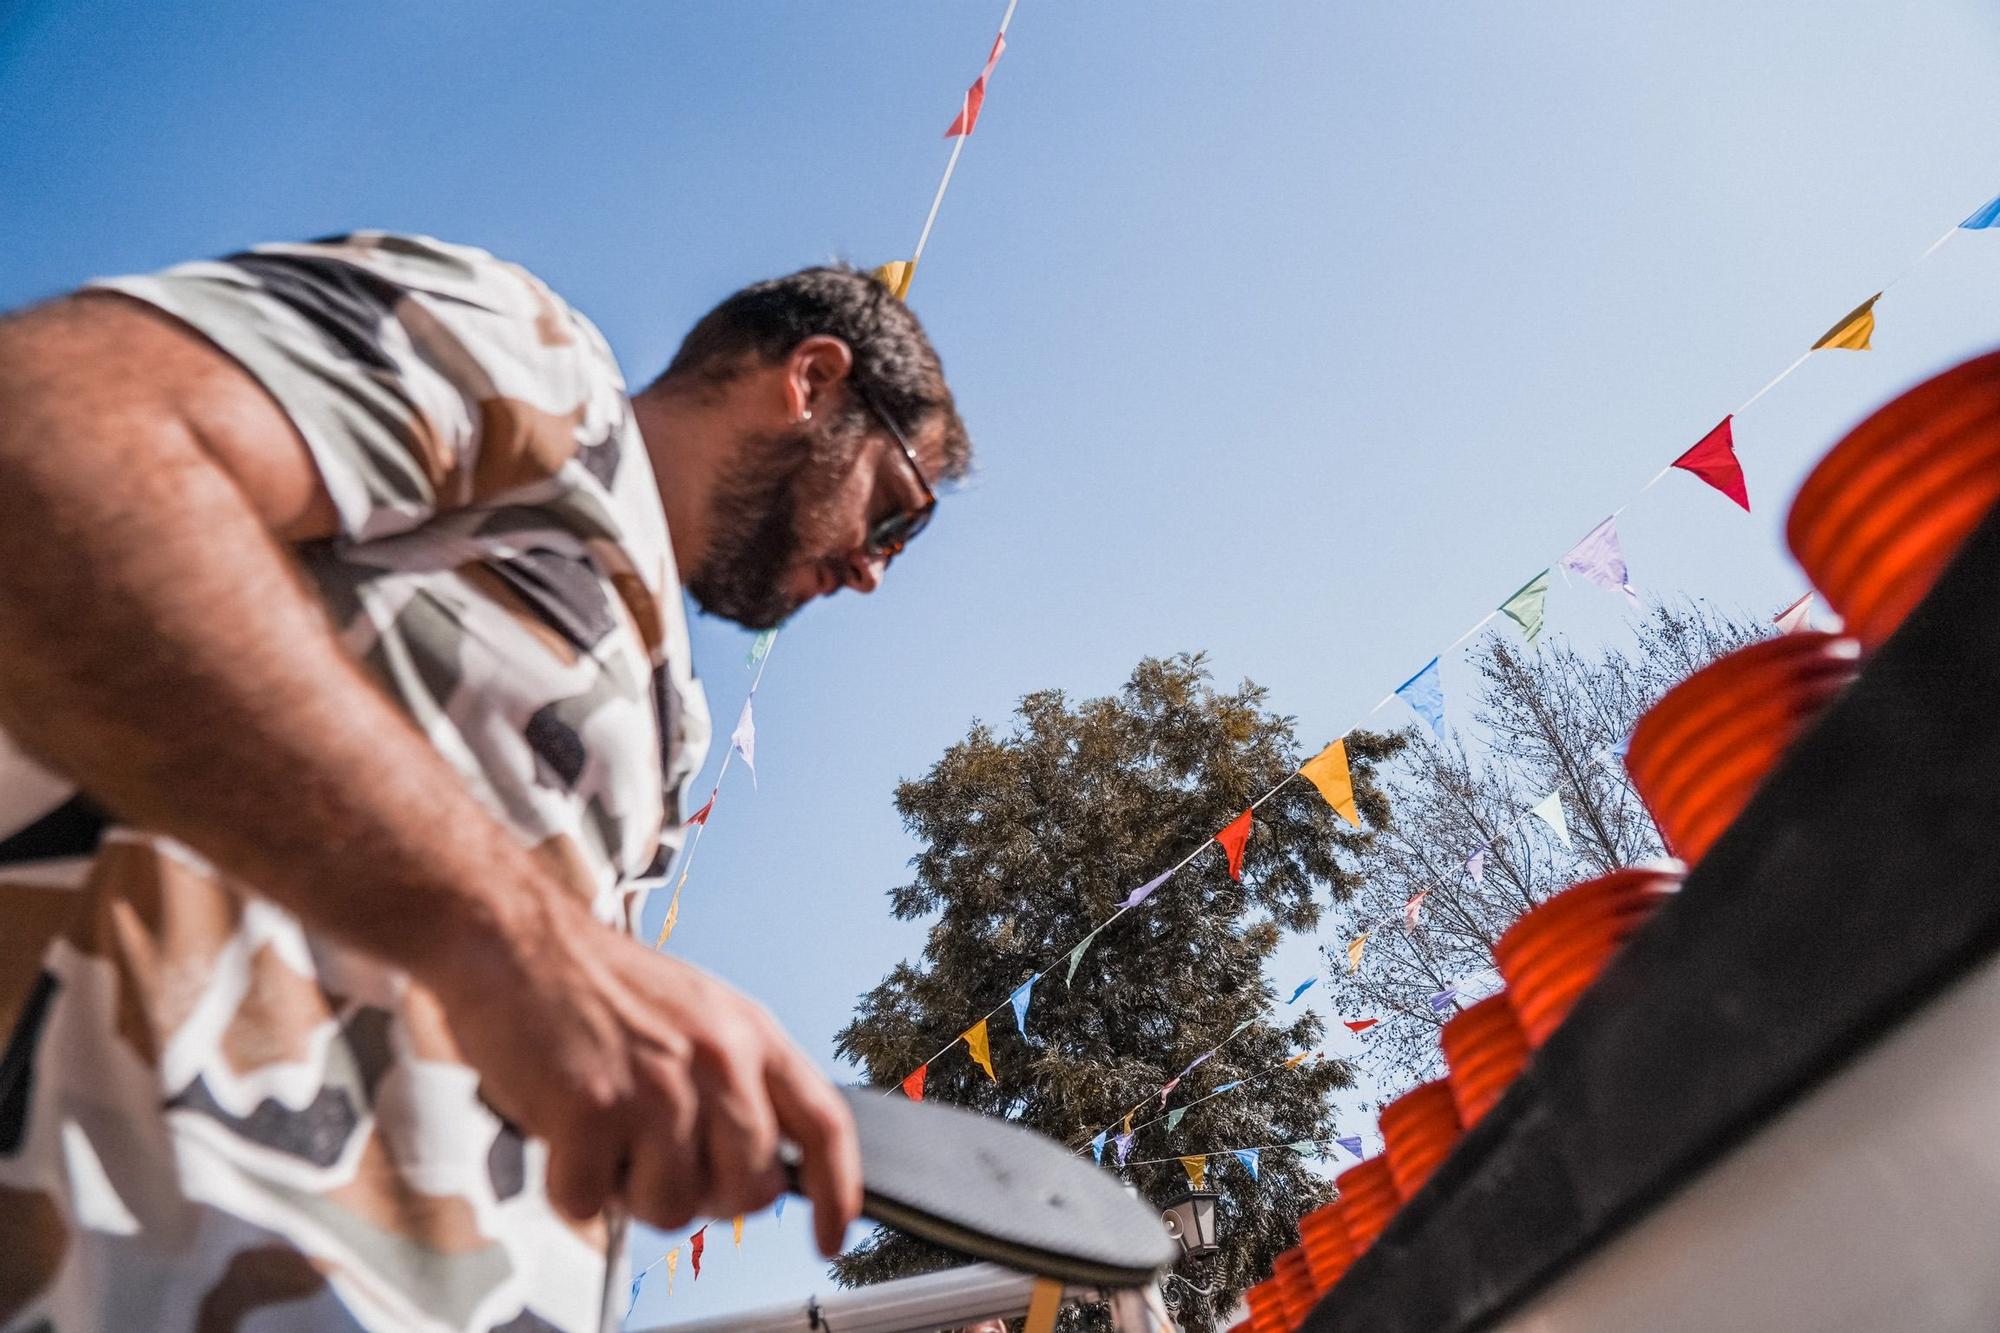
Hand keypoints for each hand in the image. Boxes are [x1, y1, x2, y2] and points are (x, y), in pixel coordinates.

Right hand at [428, 902, 860, 1256]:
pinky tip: (564, 1132)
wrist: (517, 940)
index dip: (837, 1192)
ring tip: (608, 1130)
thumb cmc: (600, 982)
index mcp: (750, 1033)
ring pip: (674, 1209)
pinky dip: (571, 1186)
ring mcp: (656, 1087)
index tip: (832, 1236)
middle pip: (749, 1188)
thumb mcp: (700, 1012)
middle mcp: (716, 1059)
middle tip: (662, 1161)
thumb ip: (740, 1081)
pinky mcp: (591, 1111)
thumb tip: (763, 1167)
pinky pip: (592, 1203)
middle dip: (707, 1197)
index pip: (824, 1125)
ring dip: (632, 1191)